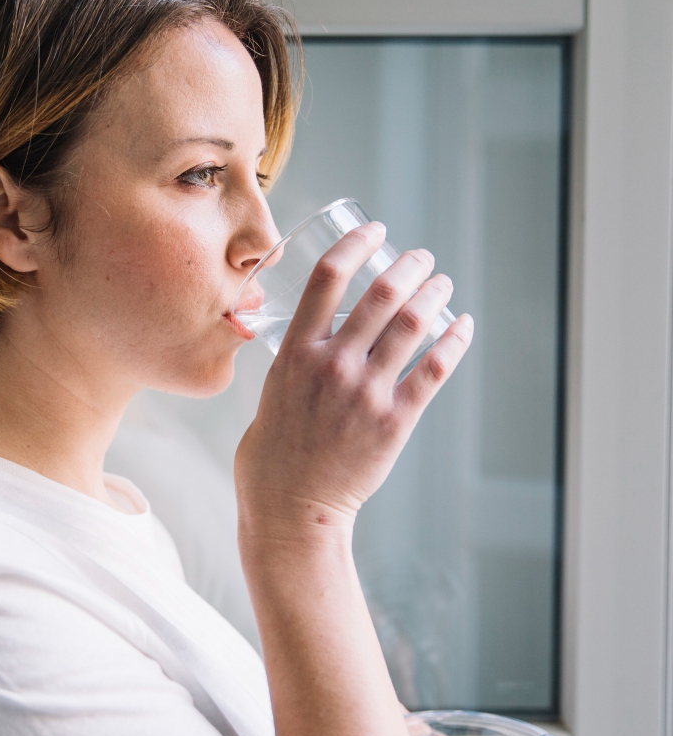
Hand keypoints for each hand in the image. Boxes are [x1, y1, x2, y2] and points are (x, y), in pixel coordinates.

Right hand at [236, 221, 472, 535]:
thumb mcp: (271, 391)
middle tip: (421, 257)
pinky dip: (455, 342)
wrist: (289, 506)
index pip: (327, 277)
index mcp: (295, 351)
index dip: (356, 244)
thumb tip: (315, 339)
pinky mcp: (393, 423)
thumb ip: (295, 361)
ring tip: (443, 283)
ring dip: (434, 294)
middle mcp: (332, 365)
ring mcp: (365, 393)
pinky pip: (433, 371)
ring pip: (412, 325)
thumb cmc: (273, 451)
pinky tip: (464, 326)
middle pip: (381, 294)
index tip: (375, 230)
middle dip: (409, 265)